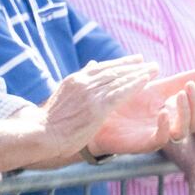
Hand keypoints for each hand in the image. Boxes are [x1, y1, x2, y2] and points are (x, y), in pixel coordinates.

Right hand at [40, 56, 158, 155]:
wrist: (39, 134)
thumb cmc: (49, 121)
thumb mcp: (62, 96)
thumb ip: (79, 82)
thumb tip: (91, 64)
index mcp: (74, 80)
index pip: (102, 67)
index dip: (120, 63)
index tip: (136, 59)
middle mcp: (83, 83)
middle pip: (114, 71)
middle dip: (133, 66)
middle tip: (150, 63)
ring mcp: (90, 94)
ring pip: (119, 79)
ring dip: (139, 73)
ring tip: (155, 69)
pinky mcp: (97, 107)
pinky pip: (120, 93)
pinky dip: (134, 85)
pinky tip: (146, 80)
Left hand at [88, 69, 194, 155]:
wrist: (99, 114)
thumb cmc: (126, 100)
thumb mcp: (154, 87)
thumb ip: (176, 81)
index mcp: (175, 112)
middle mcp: (170, 125)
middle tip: (190, 88)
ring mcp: (158, 135)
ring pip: (183, 131)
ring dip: (185, 113)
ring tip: (180, 96)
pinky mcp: (144, 144)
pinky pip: (161, 140)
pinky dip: (165, 127)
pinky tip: (163, 112)